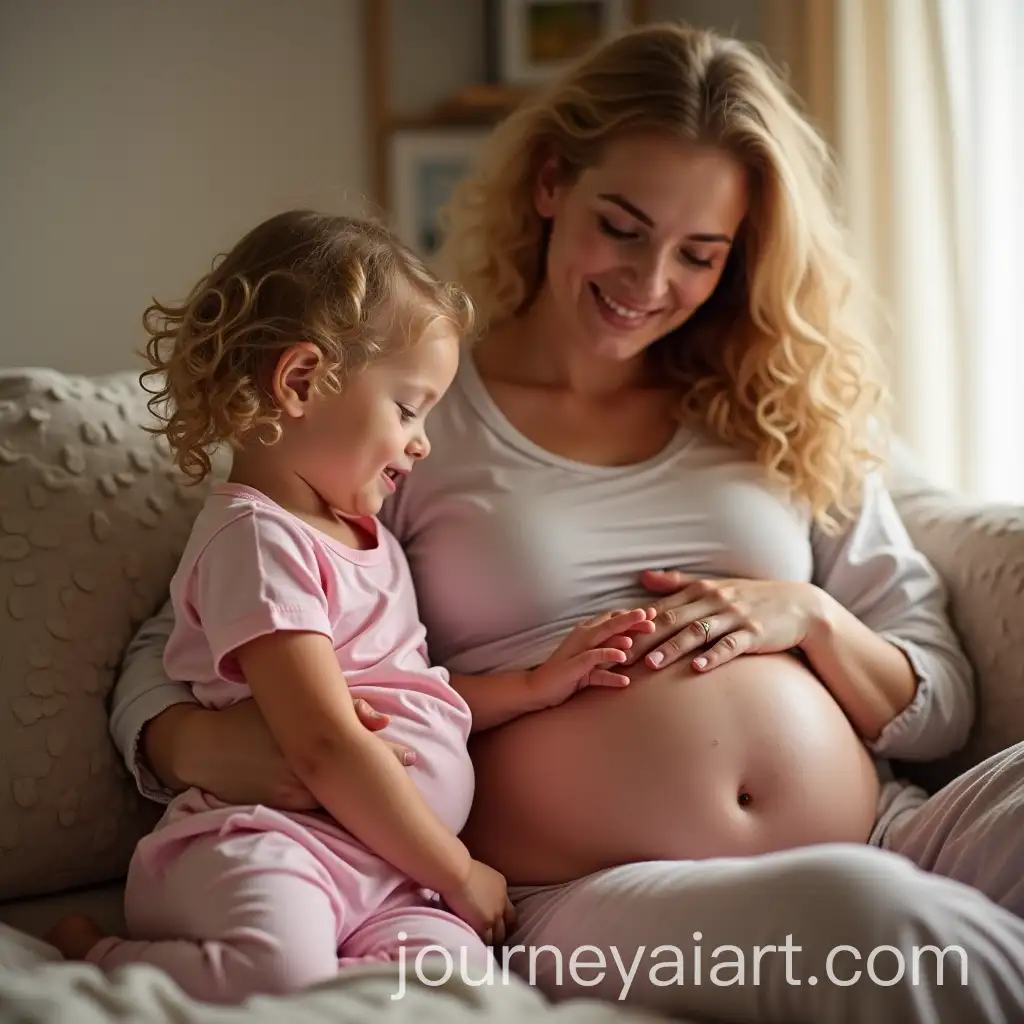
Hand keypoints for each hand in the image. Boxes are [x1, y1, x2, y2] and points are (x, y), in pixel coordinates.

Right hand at [166, 698, 415, 810]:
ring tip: (390, 797)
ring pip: (341, 800)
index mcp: (311, 737)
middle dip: (384, 779)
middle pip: (356, 778)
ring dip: (364, 798)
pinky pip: (321, 811)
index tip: (412, 757)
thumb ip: (341, 705)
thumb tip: (382, 722)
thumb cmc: (251, 717)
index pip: (360, 748)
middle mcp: (306, 768)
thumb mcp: (289, 701)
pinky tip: (359, 812)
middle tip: (409, 773)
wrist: (205, 749)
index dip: (390, 756)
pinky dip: (341, 809)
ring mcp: (294, 793)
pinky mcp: (283, 808)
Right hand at [440, 860, 516, 944]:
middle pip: (510, 922)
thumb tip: (471, 895)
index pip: (508, 906)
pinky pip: (487, 940)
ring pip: (500, 935)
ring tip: (485, 946)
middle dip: (502, 930)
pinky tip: (476, 947)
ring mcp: (495, 914)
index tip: (495, 922)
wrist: (456, 873)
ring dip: (493, 939)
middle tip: (493, 937)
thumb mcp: (476, 875)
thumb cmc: (458, 869)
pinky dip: (483, 944)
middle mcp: (502, 901)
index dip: (502, 916)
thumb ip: (480, 887)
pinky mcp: (485, 924)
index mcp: (500, 885)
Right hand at [529, 608, 655, 707]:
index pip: (612, 618)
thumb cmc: (569, 674)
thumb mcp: (593, 661)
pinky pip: (592, 661)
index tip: (653, 614)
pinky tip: (623, 661)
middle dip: (632, 620)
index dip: (632, 615)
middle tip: (652, 618)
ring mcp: (577, 650)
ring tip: (637, 638)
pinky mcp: (573, 667)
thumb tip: (631, 645)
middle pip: (610, 623)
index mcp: (587, 632)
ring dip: (620, 637)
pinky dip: (607, 659)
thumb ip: (609, 652)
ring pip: (601, 637)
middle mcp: (583, 636)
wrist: (538, 688)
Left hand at [628, 570, 824, 672]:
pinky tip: (697, 668)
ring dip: (672, 648)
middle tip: (620, 655)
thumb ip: (676, 583)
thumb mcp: (713, 585)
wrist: (799, 605)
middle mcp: (714, 601)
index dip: (636, 623)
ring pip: (697, 633)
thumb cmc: (750, 597)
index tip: (612, 637)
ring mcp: (734, 617)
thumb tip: (642, 576)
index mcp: (700, 591)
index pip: (661, 608)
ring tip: (651, 665)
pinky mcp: (754, 633)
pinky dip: (713, 656)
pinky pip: (730, 646)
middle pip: (672, 621)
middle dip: (644, 639)